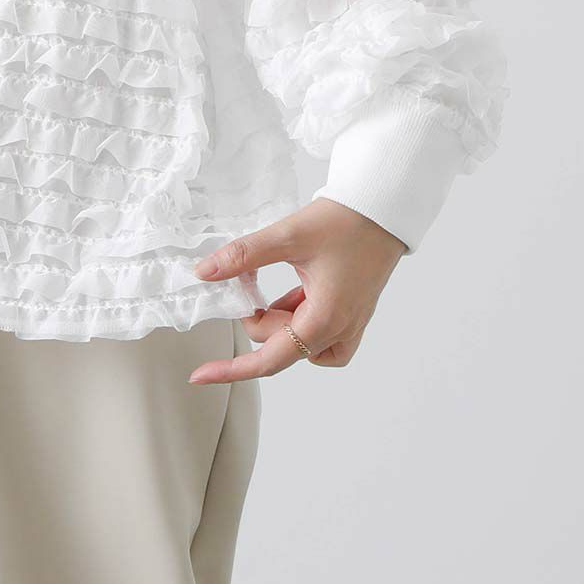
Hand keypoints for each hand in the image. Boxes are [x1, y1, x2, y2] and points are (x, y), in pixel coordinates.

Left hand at [185, 197, 406, 382]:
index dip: (232, 369)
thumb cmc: (345, 222)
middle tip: (246, 278)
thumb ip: (243, 256)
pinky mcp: (352, 313)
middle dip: (256, 316)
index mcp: (325, 319)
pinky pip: (318, 334)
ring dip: (277, 319)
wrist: (383, 209)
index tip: (200, 375)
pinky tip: (289, 292)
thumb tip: (205, 272)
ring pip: (298, 342)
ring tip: (268, 285)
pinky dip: (296, 317)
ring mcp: (349, 324)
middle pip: (279, 346)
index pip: (269, 360)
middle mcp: (340, 330)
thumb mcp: (287, 236)